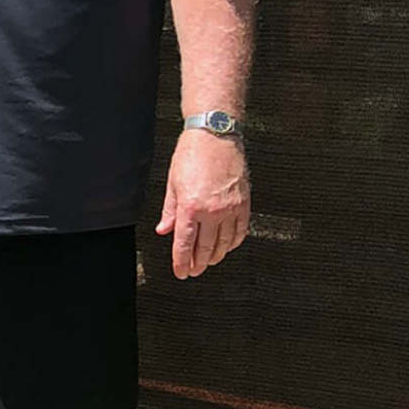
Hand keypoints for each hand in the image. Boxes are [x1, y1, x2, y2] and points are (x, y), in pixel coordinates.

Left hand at [157, 130, 250, 278]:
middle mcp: (212, 210)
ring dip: (216, 256)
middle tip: (193, 271)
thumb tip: (164, 230)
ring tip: (208, 262)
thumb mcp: (173, 183)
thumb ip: (170, 211)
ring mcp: (231, 208)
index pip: (185, 244)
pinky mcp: (244, 203)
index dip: (181, 263)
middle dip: (198, 263)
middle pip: (205, 248)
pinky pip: (240, 231)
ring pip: (224, 243)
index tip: (181, 272)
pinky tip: (227, 246)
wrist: (216, 135)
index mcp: (190, 206)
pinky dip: (233, 242)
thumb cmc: (192, 154)